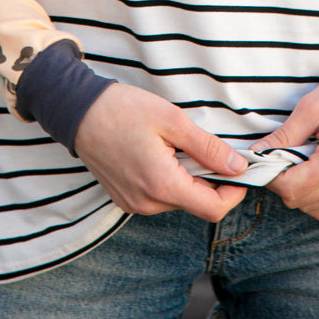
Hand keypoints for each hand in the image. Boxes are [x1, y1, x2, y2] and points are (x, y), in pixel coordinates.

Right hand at [73, 83, 247, 221]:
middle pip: (197, 203)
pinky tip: (161, 154)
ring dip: (189, 178)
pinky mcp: (126, 199)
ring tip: (178, 146)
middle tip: (208, 147)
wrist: (78, 111)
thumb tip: (238, 167)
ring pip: (179, 199)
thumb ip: (209, 148)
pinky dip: (170, 179)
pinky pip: (160, 197)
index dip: (234, 192)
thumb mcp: (173, 121)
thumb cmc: (123, 110)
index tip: (240, 169)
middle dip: (211, 180)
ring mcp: (134, 204)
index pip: (213, 208)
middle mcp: (147, 203)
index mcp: (162, 185)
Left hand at [253, 55, 318, 222]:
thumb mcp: (314, 105)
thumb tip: (257, 153)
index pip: (290, 189)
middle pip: (299, 201)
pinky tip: (315, 166)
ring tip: (301, 156)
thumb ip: (285, 134)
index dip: (270, 174)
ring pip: (315, 209)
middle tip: (282, 151)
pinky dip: (316, 194)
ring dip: (299, 189)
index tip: (264, 154)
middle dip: (282, 180)